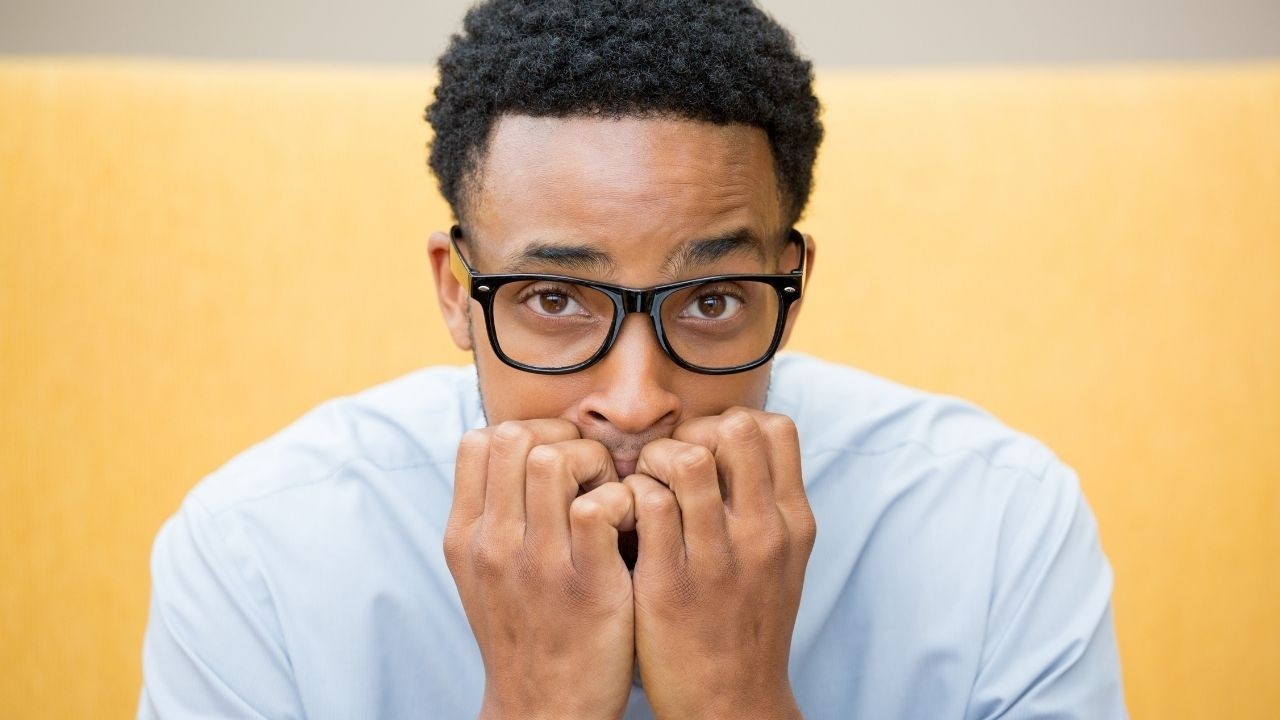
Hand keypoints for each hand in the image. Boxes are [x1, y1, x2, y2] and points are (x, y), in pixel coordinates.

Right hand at [444, 420, 636, 719]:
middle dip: (562, 439)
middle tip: (590, 472)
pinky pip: (600, 506)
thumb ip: (494, 514)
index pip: (479, 440)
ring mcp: (538, 565)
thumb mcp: (484, 573)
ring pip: (554, 461)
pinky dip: (624, 499)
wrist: (544, 709)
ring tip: (611, 495)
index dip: (526, 434)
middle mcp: (493, 544)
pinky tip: (632, 523)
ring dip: (594, 463)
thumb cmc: (526, 632)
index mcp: (466, 536)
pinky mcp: (588, 585)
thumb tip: (519, 451)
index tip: (556, 461)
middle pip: (514, 437)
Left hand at [624, 408, 815, 719]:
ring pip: (687, 459)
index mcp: (793, 522)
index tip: (704, 452)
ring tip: (642, 487)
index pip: (775, 427)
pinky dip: (626, 497)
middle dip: (693, 431)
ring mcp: (718, 559)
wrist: (731, 703)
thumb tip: (738, 442)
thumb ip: (765, 502)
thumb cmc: (745, 623)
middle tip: (667, 464)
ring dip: (654, 459)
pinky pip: (645, 505)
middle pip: (736, 429)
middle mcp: (763, 533)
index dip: (730, 424)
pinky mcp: (669, 585)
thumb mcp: (779, 559)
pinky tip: (621, 518)